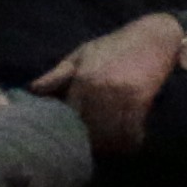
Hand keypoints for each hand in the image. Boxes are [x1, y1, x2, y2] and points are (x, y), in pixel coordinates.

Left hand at [60, 12, 186, 147]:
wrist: (154, 36)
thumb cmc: (115, 46)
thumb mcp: (82, 54)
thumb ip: (57, 75)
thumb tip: (32, 90)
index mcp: (81, 79)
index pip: (67, 115)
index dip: (66, 130)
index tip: (67, 140)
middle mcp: (98, 89)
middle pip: (88, 129)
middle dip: (88, 142)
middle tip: (88, 149)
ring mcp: (120, 95)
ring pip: (109, 134)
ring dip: (109, 146)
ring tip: (109, 150)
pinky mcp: (140, 100)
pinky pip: (131, 131)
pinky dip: (130, 141)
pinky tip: (129, 143)